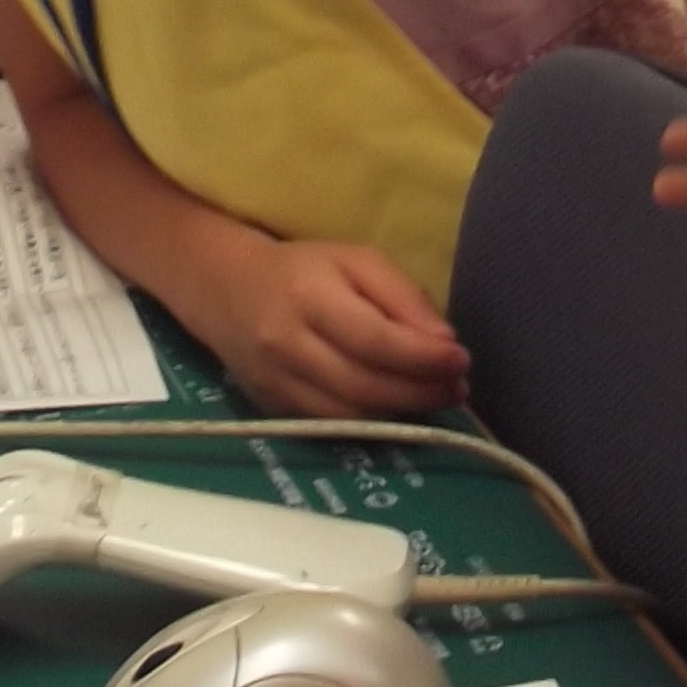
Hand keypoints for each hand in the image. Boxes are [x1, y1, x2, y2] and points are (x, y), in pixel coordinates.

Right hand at [187, 236, 471, 417]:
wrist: (225, 290)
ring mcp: (276, 384)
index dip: (423, 357)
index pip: (375, 339)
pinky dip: (372, 421)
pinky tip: (397, 407)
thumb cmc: (303, 270)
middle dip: (421, 392)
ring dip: (402, 413)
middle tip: (458, 387)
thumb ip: (401, 296)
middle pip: (365, 384)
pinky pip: (332, 425)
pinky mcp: (273, 409)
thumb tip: (444, 341)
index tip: (461, 359)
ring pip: (350, 414)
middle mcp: (287, 345)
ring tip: (437, 399)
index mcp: (309, 297)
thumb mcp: (356, 261)